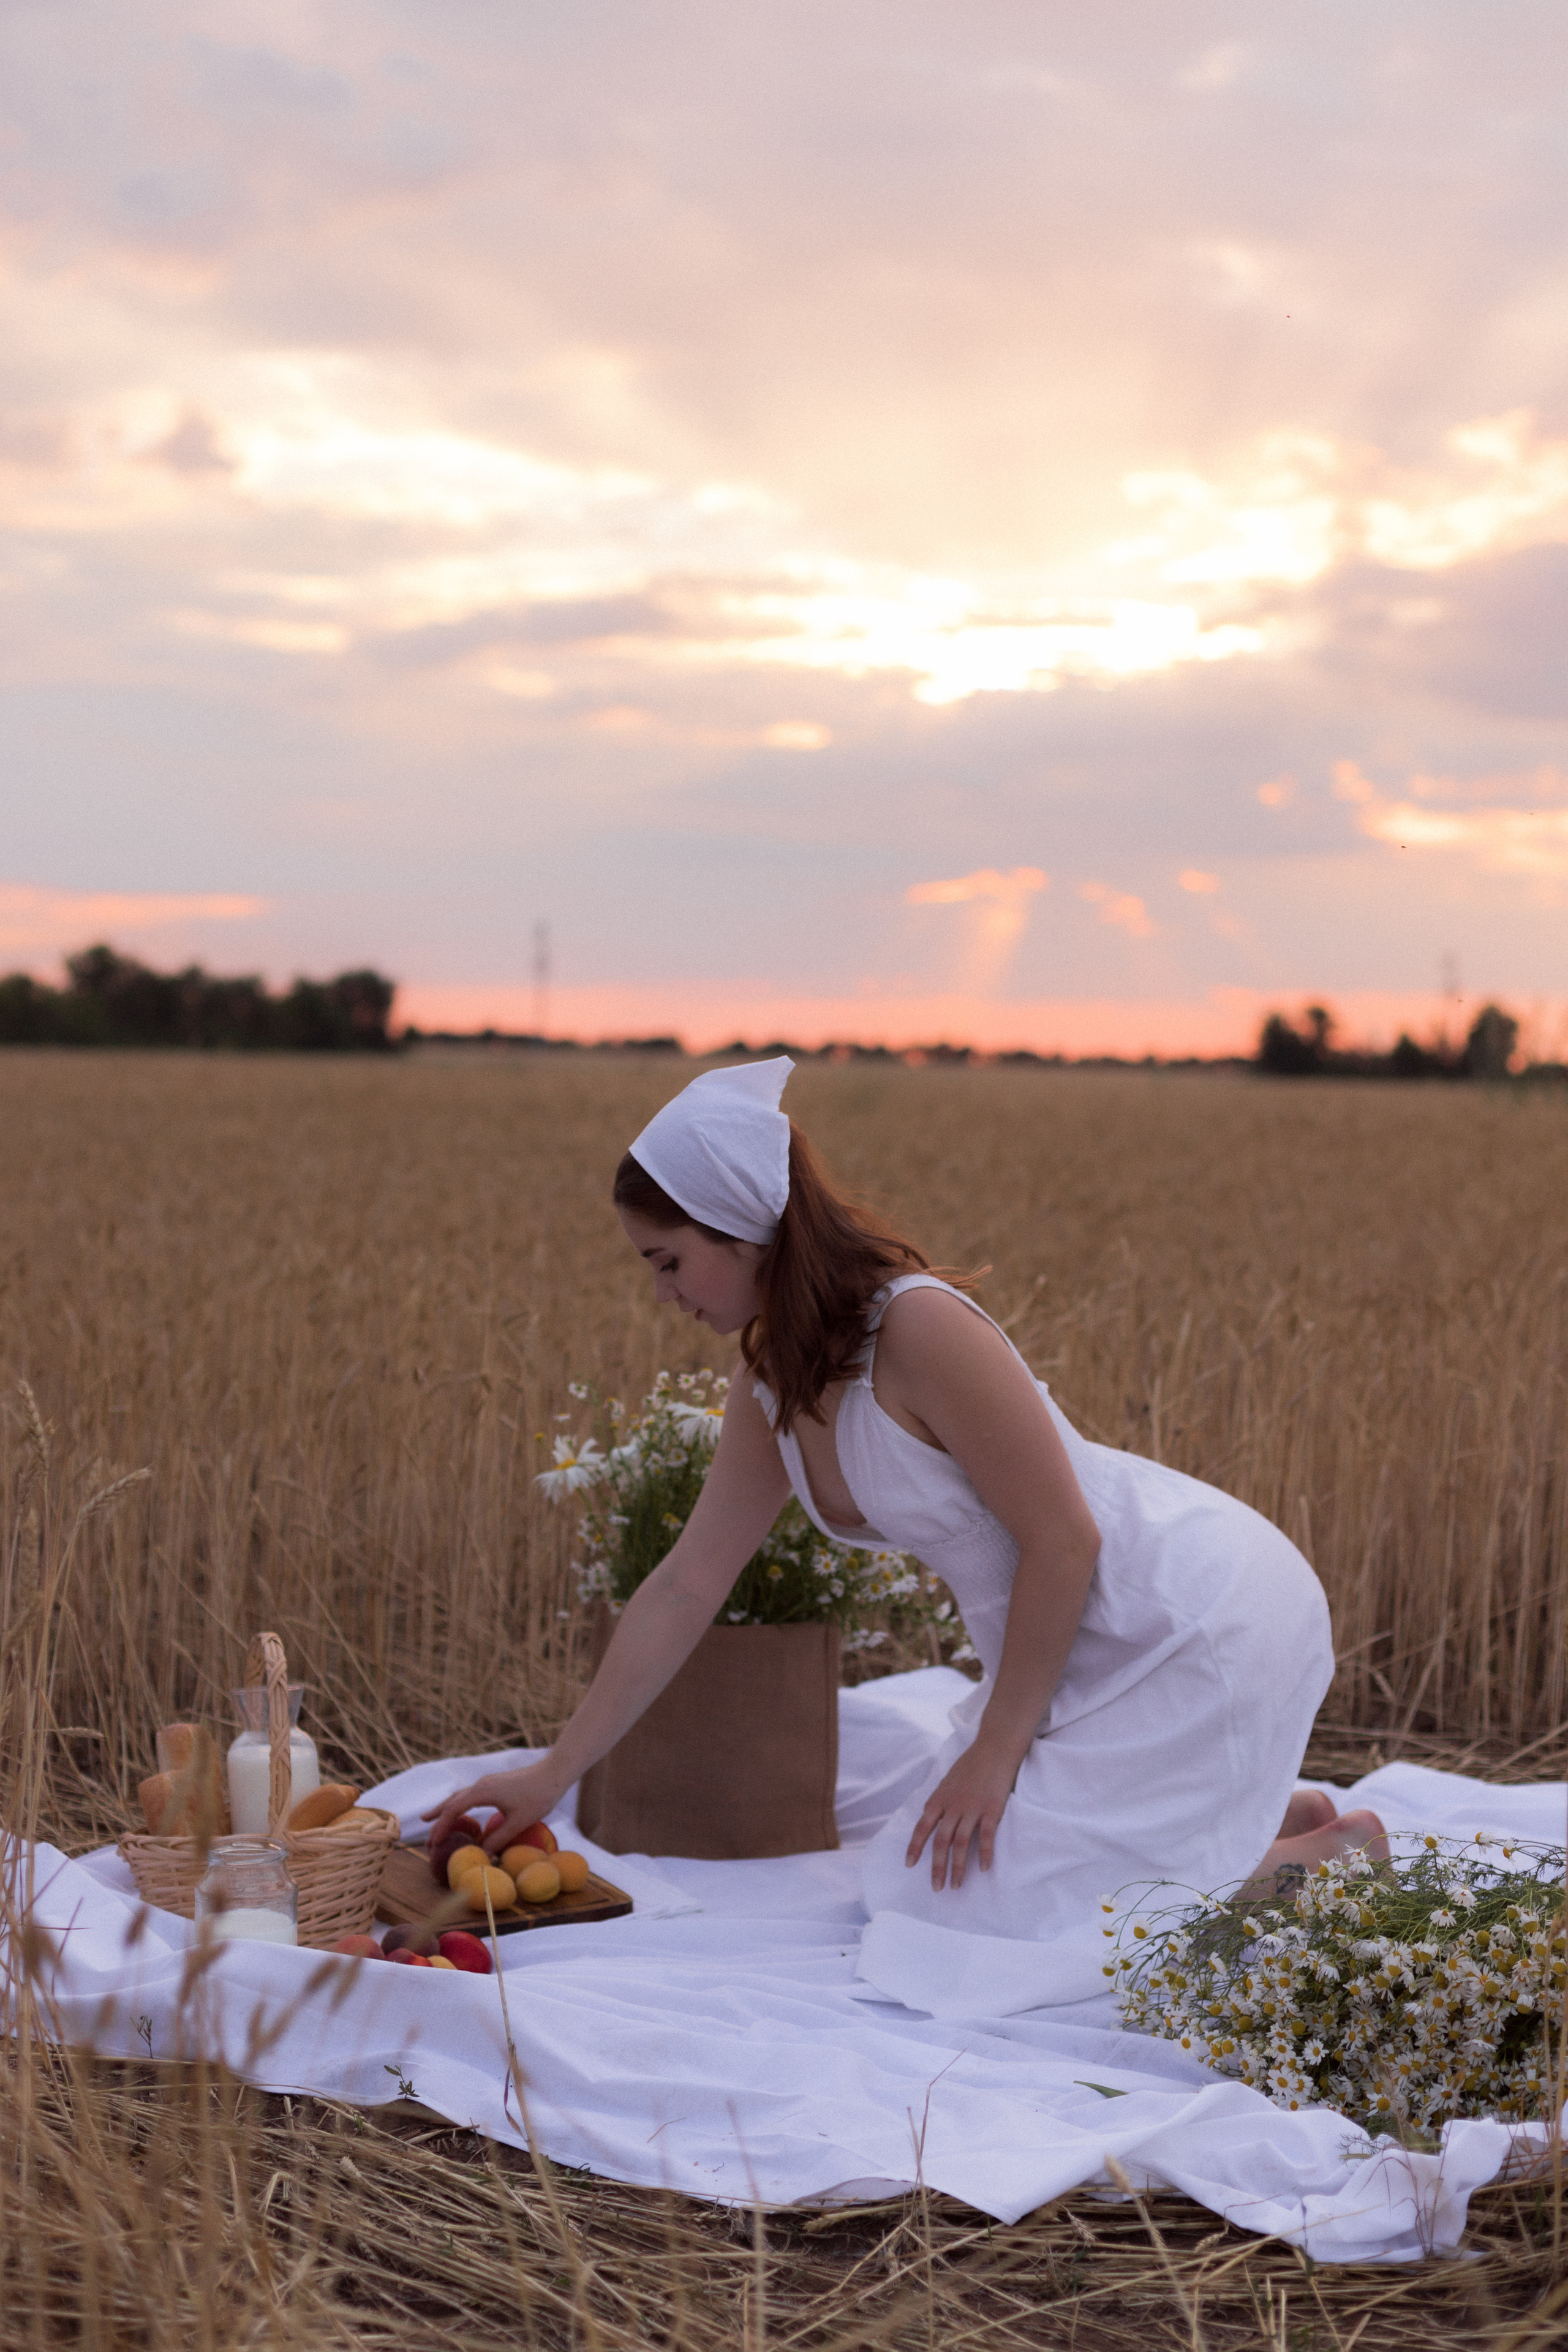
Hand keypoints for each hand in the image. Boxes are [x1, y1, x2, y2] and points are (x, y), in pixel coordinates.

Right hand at [423, 1760, 566, 1856]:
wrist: (553, 1773)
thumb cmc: (538, 1797)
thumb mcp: (519, 1821)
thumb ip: (498, 1838)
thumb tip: (482, 1854)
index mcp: (483, 1792)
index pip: (454, 1810)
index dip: (441, 1827)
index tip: (433, 1843)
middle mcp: (481, 1785)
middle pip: (451, 1802)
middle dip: (437, 1820)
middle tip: (428, 1840)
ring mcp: (487, 1783)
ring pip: (459, 1797)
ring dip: (445, 1811)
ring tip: (430, 1820)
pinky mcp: (494, 1784)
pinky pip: (469, 1796)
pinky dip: (458, 1806)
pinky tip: (460, 1813)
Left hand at [904, 1738, 1018, 1889]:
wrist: (994, 1747)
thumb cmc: (971, 1764)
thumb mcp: (948, 1781)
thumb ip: (940, 1801)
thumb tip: (930, 1817)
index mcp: (939, 1798)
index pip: (922, 1827)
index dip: (915, 1847)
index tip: (909, 1865)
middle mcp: (953, 1805)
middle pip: (941, 1841)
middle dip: (937, 1867)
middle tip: (936, 1888)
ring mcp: (972, 1808)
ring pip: (961, 1843)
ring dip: (958, 1867)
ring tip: (956, 1886)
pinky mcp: (991, 1809)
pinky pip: (986, 1836)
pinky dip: (985, 1854)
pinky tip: (984, 1869)